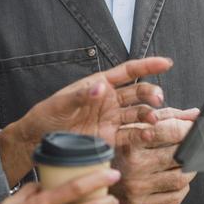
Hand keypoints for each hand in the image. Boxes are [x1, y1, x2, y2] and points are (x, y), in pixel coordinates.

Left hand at [0, 56, 173, 183]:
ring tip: (153, 120)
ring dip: (149, 115)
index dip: (148, 66)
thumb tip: (100, 88)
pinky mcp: (110, 138)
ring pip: (138, 113)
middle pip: (138, 92)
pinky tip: (148, 135)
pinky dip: (142, 135)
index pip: (128, 72)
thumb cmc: (46, 116)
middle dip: (151, 93)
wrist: (38, 141)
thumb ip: (81, 95)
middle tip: (158, 98)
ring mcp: (111, 119)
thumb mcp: (61, 103)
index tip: (165, 63)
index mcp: (99, 84)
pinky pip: (130, 135)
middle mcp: (110, 101)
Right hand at [113, 107, 199, 203]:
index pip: (170, 131)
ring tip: (184, 162)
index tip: (194, 128)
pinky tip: (175, 179)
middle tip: (193, 145)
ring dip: (190, 168)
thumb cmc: (118, 150)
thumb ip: (166, 118)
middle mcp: (133, 167)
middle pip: (179, 155)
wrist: (93, 179)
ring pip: (181, 178)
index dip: (188, 128)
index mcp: (130, 142)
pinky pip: (175, 198)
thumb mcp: (135, 126)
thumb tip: (194, 116)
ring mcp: (137, 188)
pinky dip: (183, 187)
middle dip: (191, 149)